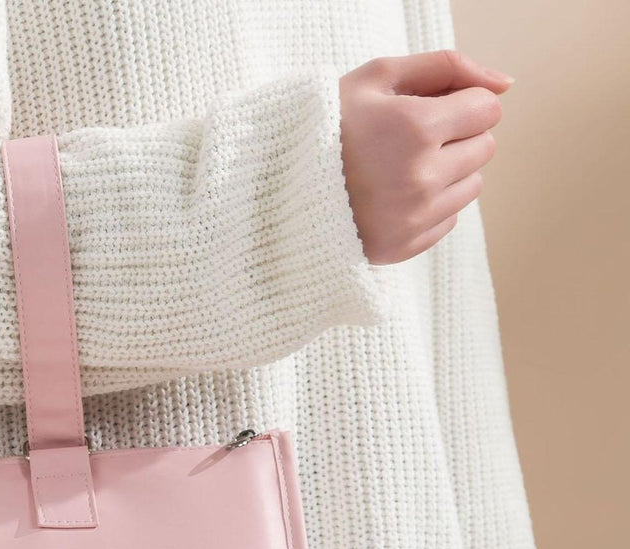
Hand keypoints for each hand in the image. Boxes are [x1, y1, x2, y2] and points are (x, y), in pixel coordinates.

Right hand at [339, 49, 514, 264]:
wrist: (278, 188)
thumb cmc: (327, 126)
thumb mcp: (376, 78)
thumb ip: (446, 67)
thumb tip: (507, 84)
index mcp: (416, 127)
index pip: (487, 109)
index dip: (459, 104)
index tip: (426, 110)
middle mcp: (421, 176)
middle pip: (484, 147)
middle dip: (456, 137)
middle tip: (409, 140)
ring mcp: (414, 217)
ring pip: (472, 185)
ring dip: (447, 173)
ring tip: (400, 169)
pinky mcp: (405, 246)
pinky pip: (449, 220)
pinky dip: (429, 207)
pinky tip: (393, 198)